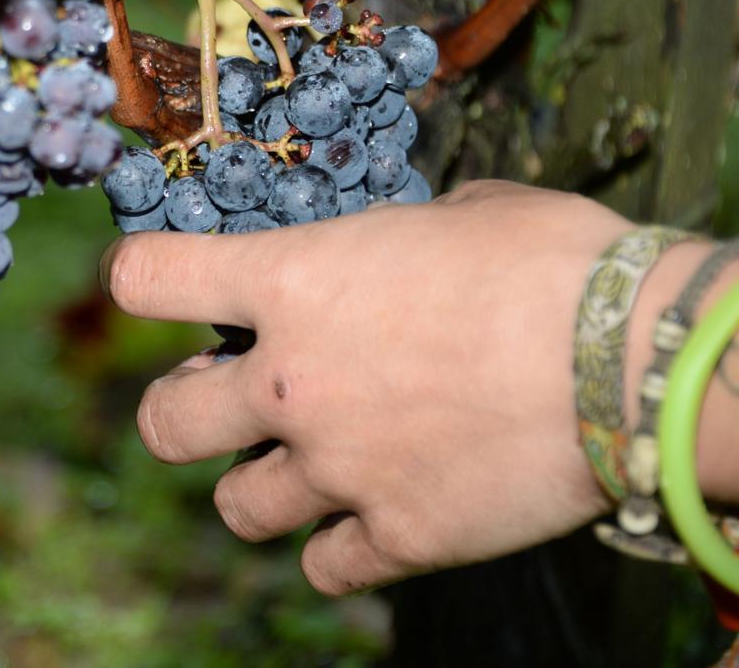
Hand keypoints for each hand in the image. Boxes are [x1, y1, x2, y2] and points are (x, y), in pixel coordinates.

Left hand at [101, 181, 635, 594]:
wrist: (639, 361)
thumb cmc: (557, 262)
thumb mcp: (463, 215)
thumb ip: (400, 239)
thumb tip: (409, 247)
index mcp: (292, 281)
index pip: (147, 281)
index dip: (139, 281)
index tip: (156, 286)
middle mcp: (292, 381)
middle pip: (164, 422)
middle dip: (181, 410)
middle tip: (227, 398)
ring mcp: (340, 468)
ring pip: (236, 509)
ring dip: (258, 486)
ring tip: (306, 465)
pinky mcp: (402, 536)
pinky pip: (328, 565)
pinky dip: (341, 545)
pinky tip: (375, 515)